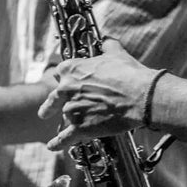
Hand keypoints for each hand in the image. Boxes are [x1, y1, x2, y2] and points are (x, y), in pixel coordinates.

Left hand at [39, 39, 155, 150]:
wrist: (140, 96)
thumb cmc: (129, 74)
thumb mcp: (116, 54)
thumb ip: (107, 46)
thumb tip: (107, 40)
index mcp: (71, 69)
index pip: (59, 73)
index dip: (62, 78)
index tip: (63, 82)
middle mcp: (66, 89)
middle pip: (53, 99)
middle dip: (50, 106)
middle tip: (46, 112)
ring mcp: (71, 110)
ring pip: (63, 118)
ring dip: (67, 123)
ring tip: (65, 128)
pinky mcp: (80, 128)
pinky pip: (64, 139)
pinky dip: (57, 143)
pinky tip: (52, 146)